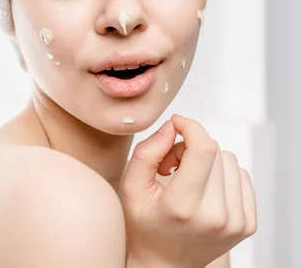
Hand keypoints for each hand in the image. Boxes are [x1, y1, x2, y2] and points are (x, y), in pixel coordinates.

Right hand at [121, 114, 256, 267]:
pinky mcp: (247, 224)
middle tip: (171, 165)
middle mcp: (214, 216)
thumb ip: (147, 153)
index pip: (203, 149)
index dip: (190, 127)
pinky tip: (204, 188)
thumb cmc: (144, 224)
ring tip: (187, 179)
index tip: (176, 124)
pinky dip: (222, 174)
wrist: (165, 263)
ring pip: (231, 161)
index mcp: (182, 207)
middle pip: (216, 151)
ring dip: (207, 160)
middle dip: (190, 147)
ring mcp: (235, 223)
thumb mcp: (131, 188)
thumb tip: (171, 127)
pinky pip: (242, 176)